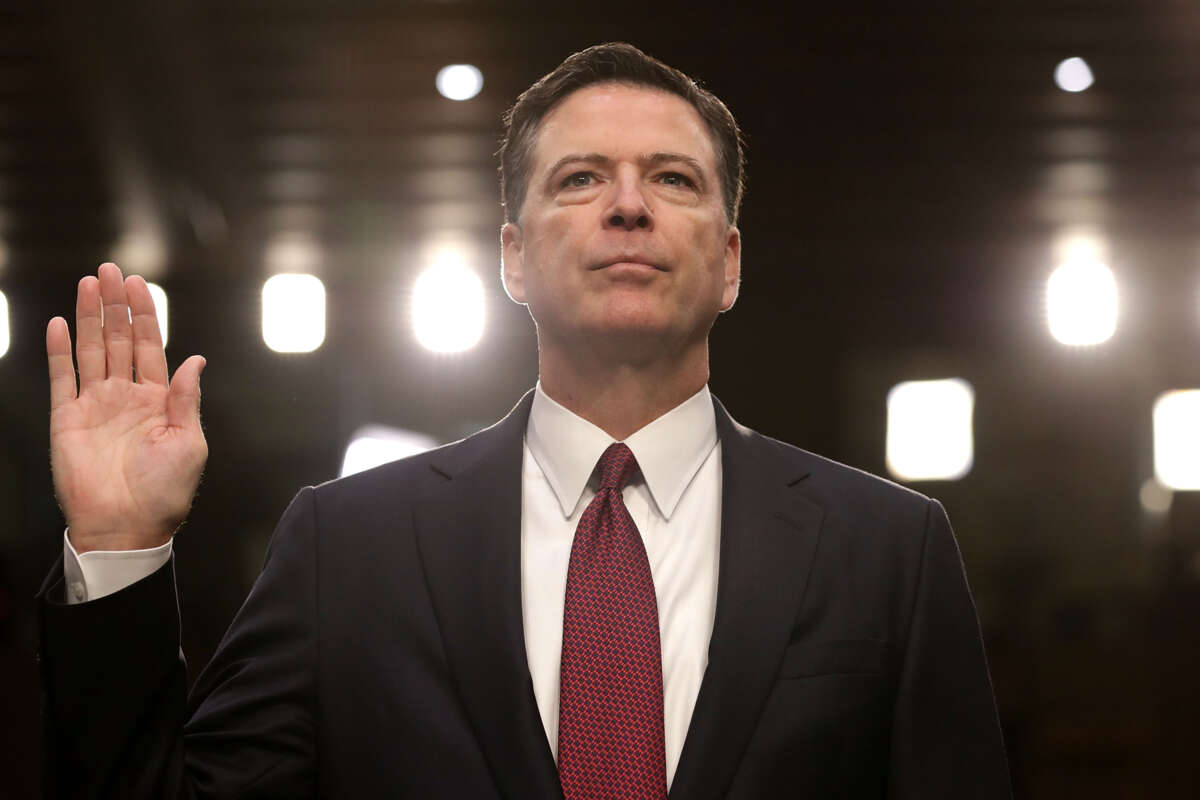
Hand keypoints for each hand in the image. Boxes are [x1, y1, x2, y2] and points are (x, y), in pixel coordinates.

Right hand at [47, 263, 207, 552]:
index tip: (139, 285)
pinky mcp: (67, 419)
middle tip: (110, 270)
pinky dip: (60, 350)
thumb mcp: (190, 443)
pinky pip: (62, 378)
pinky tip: (62, 323)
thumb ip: (186, 399)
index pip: (150, 348)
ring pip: (91, 350)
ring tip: (89, 283)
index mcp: (158, 402)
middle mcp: (125, 398)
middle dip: (116, 305)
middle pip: (119, 340)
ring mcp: (95, 406)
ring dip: (90, 316)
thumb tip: (196, 360)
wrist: (126, 526)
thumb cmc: (164, 492)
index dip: (144, 316)